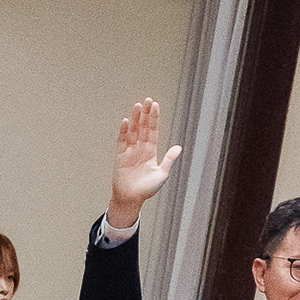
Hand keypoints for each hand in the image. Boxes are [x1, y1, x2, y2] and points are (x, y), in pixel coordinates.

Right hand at [108, 98, 180, 228]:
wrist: (131, 199)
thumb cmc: (147, 189)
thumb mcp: (162, 174)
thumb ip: (169, 159)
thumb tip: (179, 147)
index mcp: (151, 151)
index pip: (153, 131)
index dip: (154, 118)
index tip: (155, 105)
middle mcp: (140, 149)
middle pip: (143, 127)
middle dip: (145, 114)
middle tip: (148, 100)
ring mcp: (130, 151)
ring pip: (133, 131)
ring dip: (135, 119)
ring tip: (137, 106)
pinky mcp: (120, 156)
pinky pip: (122, 141)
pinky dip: (124, 131)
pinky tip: (126, 121)